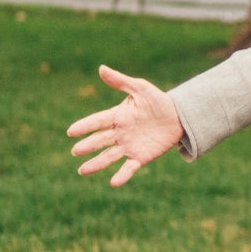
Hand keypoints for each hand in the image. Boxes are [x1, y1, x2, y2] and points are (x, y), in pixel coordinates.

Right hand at [67, 65, 183, 186]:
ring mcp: (129, 146)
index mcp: (118, 116)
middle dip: (88, 146)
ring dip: (96, 164)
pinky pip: (129, 167)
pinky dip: (122, 175)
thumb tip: (101, 68)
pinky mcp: (141, 157)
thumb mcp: (141, 89)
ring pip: (109, 156)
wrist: (179, 117)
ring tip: (82, 171)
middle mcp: (120, 133)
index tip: (71, 131)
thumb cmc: (158, 101)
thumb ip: (121, 82)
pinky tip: (113, 183)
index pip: (98, 121)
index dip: (85, 126)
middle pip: (100, 140)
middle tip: (75, 151)